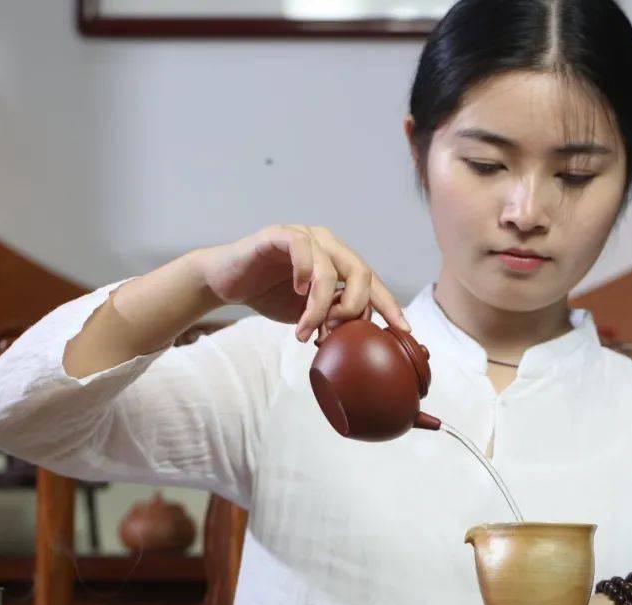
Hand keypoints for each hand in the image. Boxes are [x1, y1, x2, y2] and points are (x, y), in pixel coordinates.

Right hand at [193, 224, 408, 341]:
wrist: (226, 282)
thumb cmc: (269, 295)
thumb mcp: (308, 314)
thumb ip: (332, 320)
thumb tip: (357, 342)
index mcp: (339, 261)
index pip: (373, 283)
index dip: (389, 306)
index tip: (404, 330)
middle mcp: (327, 244)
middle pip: (361, 271)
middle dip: (356, 307)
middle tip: (337, 331)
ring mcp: (304, 236)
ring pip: (330, 268)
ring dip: (321, 306)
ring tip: (305, 330)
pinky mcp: (278, 235)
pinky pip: (301, 249)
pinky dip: (305, 273)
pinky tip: (297, 292)